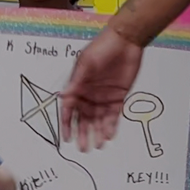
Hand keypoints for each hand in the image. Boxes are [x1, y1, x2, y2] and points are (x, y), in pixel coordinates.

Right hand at [60, 27, 143, 150]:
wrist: (125, 41)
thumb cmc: (101, 48)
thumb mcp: (86, 64)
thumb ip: (76, 82)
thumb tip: (64, 96)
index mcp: (77, 88)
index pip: (69, 110)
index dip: (67, 125)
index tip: (67, 138)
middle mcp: (88, 96)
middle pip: (84, 119)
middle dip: (83, 134)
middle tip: (83, 148)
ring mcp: (103, 98)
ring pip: (99, 121)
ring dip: (97, 133)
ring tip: (97, 146)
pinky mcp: (118, 98)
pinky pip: (114, 116)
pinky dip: (111, 126)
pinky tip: (109, 135)